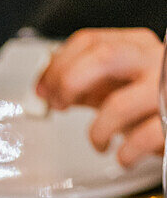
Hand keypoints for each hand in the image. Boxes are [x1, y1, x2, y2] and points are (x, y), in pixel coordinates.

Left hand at [36, 28, 163, 167]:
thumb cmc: (149, 101)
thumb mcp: (116, 83)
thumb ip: (84, 83)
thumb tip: (47, 87)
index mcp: (135, 46)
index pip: (90, 41)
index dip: (57, 66)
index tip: (43, 88)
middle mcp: (152, 61)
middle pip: (103, 57)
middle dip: (70, 83)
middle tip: (59, 105)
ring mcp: (164, 90)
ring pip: (118, 105)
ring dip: (97, 131)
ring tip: (99, 142)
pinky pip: (141, 139)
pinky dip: (124, 154)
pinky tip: (123, 156)